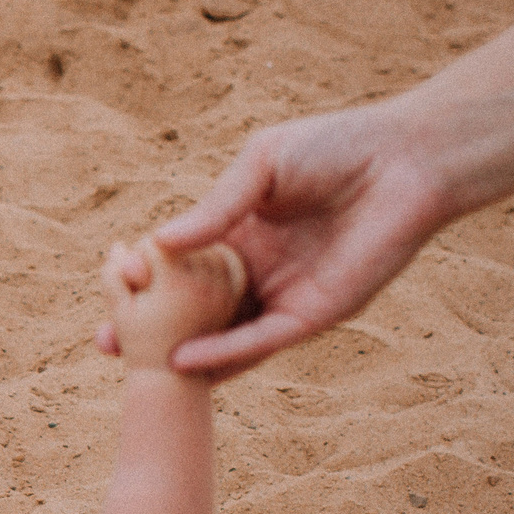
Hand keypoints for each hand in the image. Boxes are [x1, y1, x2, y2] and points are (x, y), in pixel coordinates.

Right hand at [97, 103, 451, 378]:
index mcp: (241, 235)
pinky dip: (224, 354)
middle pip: (196, 311)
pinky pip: (263, 340)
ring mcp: (286, 295)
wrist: (407, 160)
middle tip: (106, 343)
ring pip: (226, 336)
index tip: (108, 289)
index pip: (183, 268)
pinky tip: (186, 360)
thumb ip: (214, 207)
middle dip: (151, 329)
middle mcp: (259, 272)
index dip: (145, 281)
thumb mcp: (260, 167)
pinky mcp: (317, 313)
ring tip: (134, 366)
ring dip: (181, 354)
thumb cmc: (336, 148)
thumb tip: (157, 242)